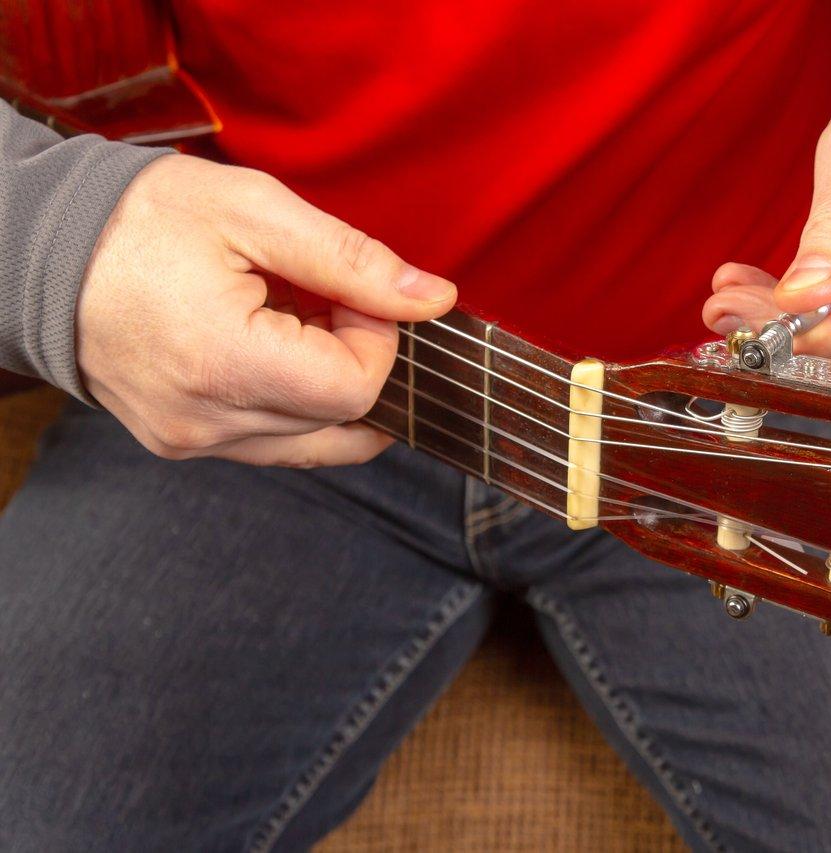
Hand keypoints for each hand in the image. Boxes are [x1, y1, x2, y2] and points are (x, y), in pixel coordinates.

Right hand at [77, 154, 455, 466]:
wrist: (37, 248)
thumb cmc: (136, 220)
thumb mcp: (255, 211)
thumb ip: (353, 261)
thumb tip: (433, 299)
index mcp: (223, 364)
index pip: (357, 387)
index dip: (376, 336)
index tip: (350, 290)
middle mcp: (207, 422)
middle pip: (342, 417)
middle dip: (353, 354)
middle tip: (315, 296)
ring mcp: (193, 441)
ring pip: (316, 438)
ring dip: (327, 382)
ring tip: (285, 319)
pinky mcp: (184, 443)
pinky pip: (276, 441)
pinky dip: (294, 399)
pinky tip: (269, 348)